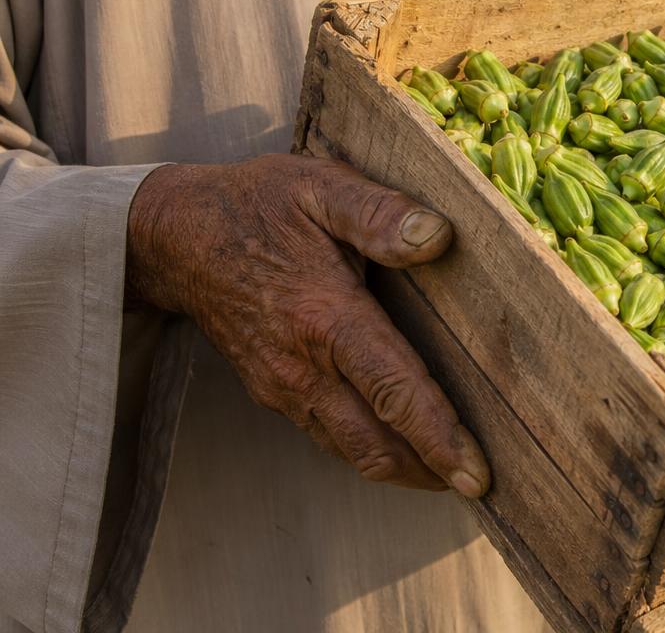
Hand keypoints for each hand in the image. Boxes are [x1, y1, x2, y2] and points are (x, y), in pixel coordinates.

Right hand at [126, 154, 488, 496]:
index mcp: (326, 317)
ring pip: (351, 451)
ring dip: (403, 470)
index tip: (476, 474)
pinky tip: (400, 445)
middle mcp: (303, 365)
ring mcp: (284, 386)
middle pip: (375, 444)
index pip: (392, 392)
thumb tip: (437, 237)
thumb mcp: (320, 186)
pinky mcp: (273, 391)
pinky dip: (370, 452)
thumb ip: (379, 212)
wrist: (175, 237)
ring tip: (451, 475)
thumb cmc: (257, 204)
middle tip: (481, 485)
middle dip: (431, 472)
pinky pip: (329, 436)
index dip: (438, 437)